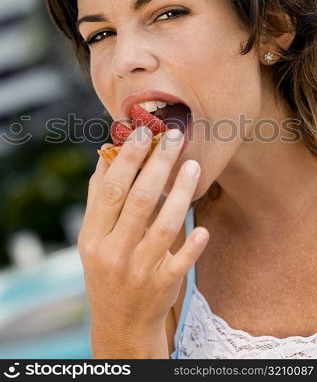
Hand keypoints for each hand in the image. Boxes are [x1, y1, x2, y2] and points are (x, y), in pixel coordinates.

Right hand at [78, 126, 209, 357]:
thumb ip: (99, 197)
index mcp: (93, 236)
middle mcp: (114, 252)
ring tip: (193, 165)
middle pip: (139, 201)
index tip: (142, 133)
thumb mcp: (92, 237)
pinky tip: (203, 228)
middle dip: (158, 165)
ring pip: (164, 226)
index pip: (111, 191)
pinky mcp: (163, 285)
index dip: (127, 159)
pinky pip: (180, 262)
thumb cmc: (106, 269)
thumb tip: (105, 155)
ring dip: (180, 193)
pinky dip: (192, 245)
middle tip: (174, 137)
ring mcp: (140, 270)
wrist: (120, 322)